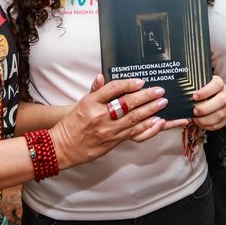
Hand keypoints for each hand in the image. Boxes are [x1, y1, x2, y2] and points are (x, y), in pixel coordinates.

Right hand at [49, 78, 167, 168]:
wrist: (63, 147)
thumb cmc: (72, 124)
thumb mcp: (81, 103)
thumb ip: (95, 90)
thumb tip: (101, 77)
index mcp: (91, 103)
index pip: (112, 89)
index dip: (128, 84)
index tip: (140, 81)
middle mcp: (100, 116)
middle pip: (127, 104)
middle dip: (146, 96)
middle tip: (159, 91)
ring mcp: (108, 130)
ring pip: (133, 119)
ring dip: (150, 111)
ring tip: (162, 103)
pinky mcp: (113, 141)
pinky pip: (133, 134)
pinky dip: (147, 128)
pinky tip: (157, 123)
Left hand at [186, 75, 225, 130]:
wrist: (207, 99)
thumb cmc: (199, 92)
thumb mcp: (195, 87)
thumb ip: (188, 90)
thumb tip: (179, 103)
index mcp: (219, 83)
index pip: (217, 84)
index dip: (206, 91)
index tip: (194, 96)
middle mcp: (225, 94)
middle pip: (221, 100)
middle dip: (206, 108)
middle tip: (194, 111)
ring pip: (220, 114)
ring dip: (206, 119)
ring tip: (195, 119)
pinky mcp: (225, 118)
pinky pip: (219, 124)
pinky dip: (208, 125)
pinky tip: (200, 123)